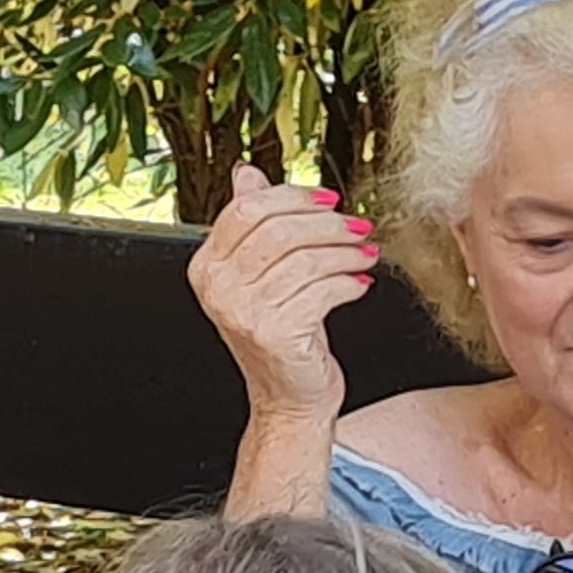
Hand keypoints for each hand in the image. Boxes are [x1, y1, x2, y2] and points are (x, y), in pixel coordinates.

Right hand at [187, 164, 370, 426]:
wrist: (288, 397)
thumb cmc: (281, 334)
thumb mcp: (260, 275)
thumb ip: (254, 225)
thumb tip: (247, 175)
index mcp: (207, 265)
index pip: (249, 209)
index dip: (295, 197)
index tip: (330, 201)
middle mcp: (218, 288)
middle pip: (278, 229)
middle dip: (327, 224)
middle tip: (357, 228)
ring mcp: (242, 312)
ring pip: (304, 258)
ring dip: (344, 252)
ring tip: (364, 255)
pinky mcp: (274, 333)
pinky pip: (321, 290)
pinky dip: (348, 282)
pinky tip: (359, 284)